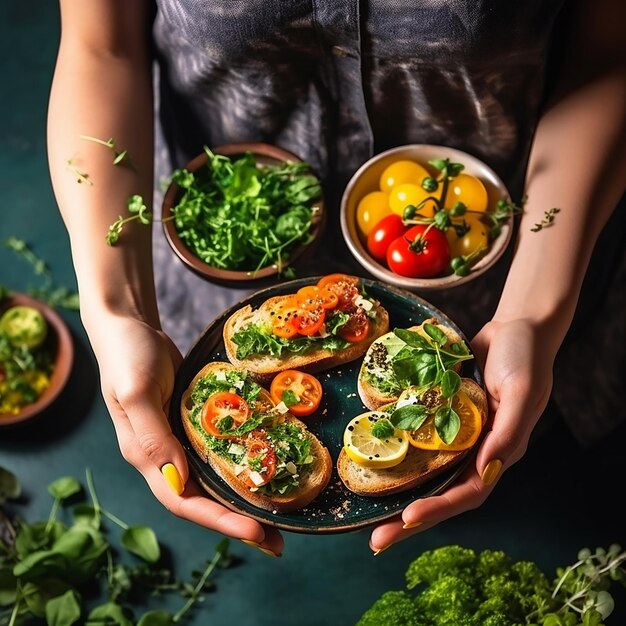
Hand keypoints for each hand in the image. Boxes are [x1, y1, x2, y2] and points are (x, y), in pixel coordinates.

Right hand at [89, 314, 283, 556]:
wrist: (128, 327)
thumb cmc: (128, 355)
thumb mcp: (137, 390)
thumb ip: (153, 436)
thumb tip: (178, 478)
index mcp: (145, 456)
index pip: (183, 501)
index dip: (218, 520)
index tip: (255, 532)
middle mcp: (163, 456)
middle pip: (202, 499)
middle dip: (237, 521)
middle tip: (278, 540)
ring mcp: (178, 439)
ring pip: (212, 479)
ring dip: (242, 499)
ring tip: (278, 514)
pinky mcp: (192, 422)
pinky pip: (218, 451)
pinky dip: (239, 464)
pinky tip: (264, 466)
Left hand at [369, 318, 554, 552]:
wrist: (515, 329)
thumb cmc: (525, 360)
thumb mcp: (523, 393)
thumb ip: (508, 432)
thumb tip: (486, 467)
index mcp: (498, 454)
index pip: (467, 493)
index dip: (439, 508)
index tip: (408, 518)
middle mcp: (475, 452)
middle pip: (440, 494)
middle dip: (410, 519)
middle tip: (375, 541)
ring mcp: (457, 436)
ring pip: (425, 472)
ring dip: (399, 493)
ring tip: (367, 512)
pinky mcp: (442, 416)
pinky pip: (419, 440)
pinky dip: (400, 453)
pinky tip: (373, 459)